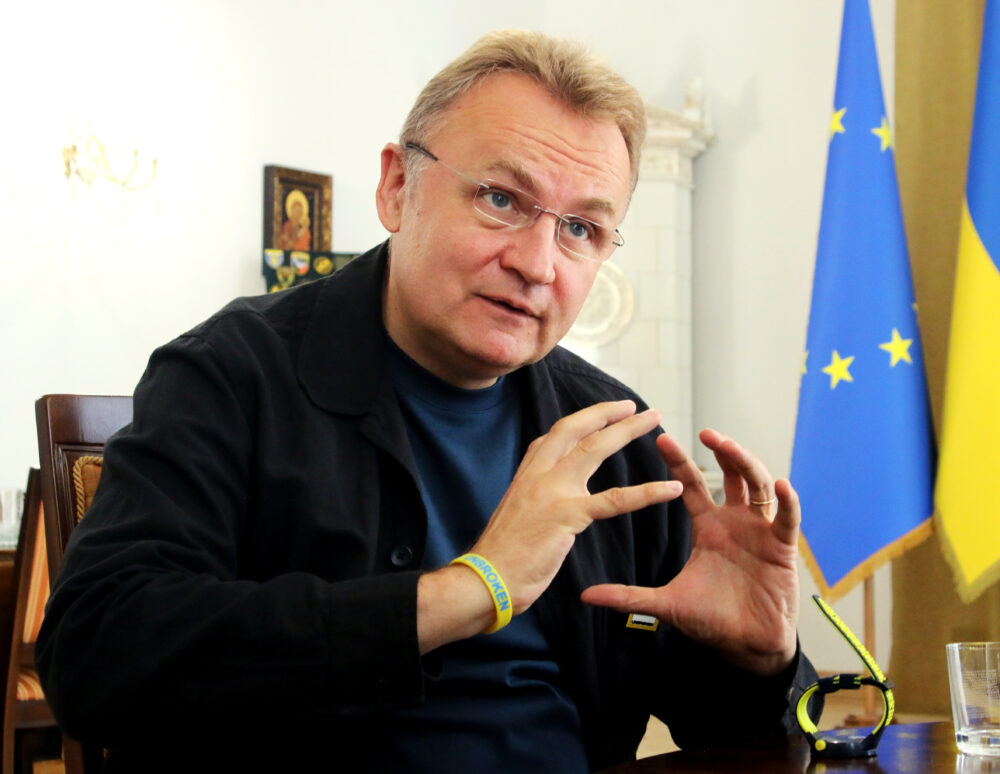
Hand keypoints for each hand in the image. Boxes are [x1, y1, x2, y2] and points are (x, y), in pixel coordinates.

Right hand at [469, 400, 682, 613]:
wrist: (486, 579)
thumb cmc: (502, 554)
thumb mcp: (516, 513)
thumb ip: (535, 497)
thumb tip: (548, 498)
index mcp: (527, 473)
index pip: (556, 435)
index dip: (583, 420)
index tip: (603, 413)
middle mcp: (538, 474)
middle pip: (576, 430)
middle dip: (606, 414)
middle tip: (634, 406)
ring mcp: (552, 491)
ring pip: (595, 449)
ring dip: (627, 431)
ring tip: (653, 420)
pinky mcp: (567, 515)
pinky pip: (614, 500)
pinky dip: (646, 492)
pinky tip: (671, 489)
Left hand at [581, 428, 800, 676]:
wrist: (747, 646)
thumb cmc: (710, 619)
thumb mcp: (666, 604)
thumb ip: (629, 597)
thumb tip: (586, 596)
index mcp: (708, 527)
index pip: (692, 484)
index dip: (680, 460)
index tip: (662, 438)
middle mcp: (735, 522)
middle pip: (731, 474)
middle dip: (721, 450)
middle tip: (706, 432)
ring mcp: (760, 531)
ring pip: (758, 486)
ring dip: (747, 463)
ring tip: (730, 447)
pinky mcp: (782, 547)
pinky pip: (788, 518)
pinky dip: (787, 502)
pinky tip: (781, 486)